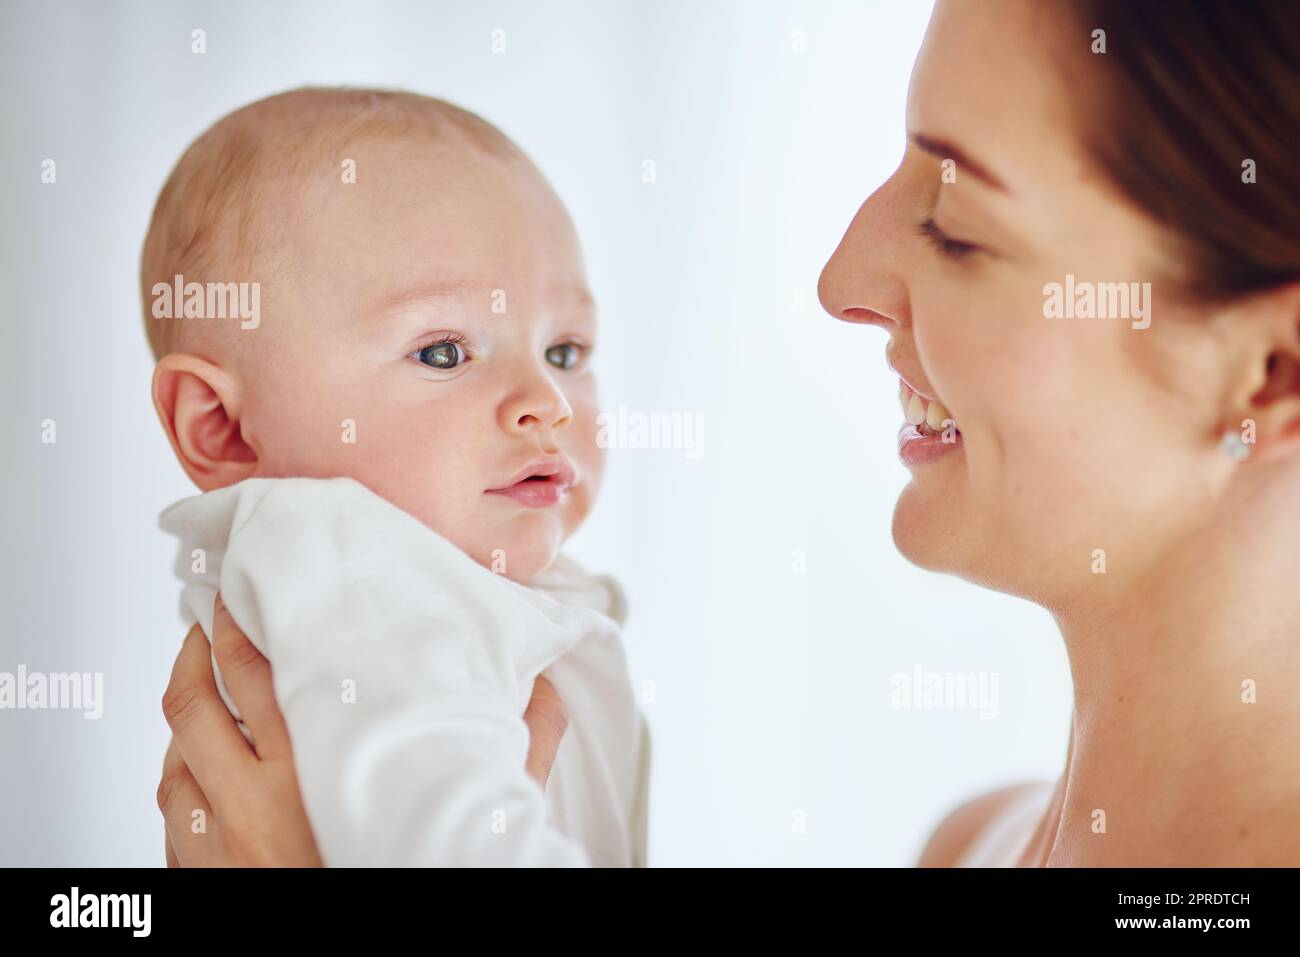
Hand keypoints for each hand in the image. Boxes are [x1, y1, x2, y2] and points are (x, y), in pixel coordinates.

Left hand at [158, 594, 569, 865]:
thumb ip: (518, 746)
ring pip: (175, 757)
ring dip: (182, 713)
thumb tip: (545, 689)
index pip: (256, 671)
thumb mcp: (474, 816)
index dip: (240, 625)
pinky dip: (178, 776)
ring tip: (197, 681)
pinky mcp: (208, 881)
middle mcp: (254, 804)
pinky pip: (172, 816)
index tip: (245, 597)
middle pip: (197, 701)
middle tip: (210, 617)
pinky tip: (194, 765)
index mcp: (317, 770)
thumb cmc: (416, 879)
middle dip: (197, 649)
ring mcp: (222, 847)